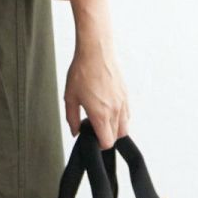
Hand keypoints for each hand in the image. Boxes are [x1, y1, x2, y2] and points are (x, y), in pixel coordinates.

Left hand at [62, 0, 129, 149]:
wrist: (96, 51)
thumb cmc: (82, 72)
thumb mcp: (70, 97)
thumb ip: (72, 118)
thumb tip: (76, 132)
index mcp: (101, 114)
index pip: (107, 142)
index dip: (99, 145)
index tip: (91, 139)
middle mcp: (115, 111)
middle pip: (117, 137)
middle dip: (106, 137)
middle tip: (93, 127)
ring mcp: (122, 103)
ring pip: (124, 126)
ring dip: (114, 128)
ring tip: (100, 118)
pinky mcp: (126, 94)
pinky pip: (126, 114)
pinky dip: (119, 118)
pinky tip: (107, 109)